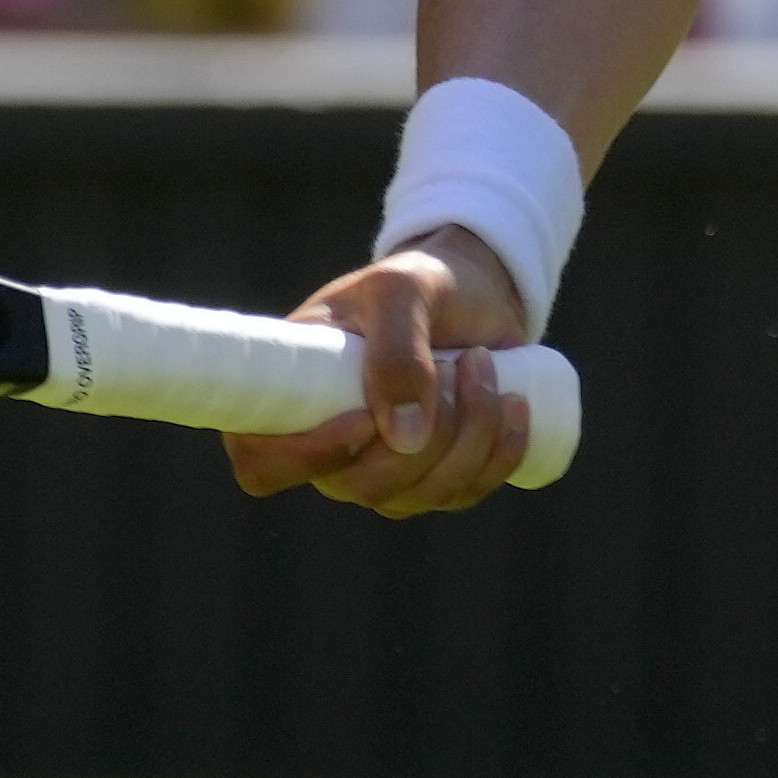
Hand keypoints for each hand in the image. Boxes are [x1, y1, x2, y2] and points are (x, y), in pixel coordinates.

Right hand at [221, 241, 536, 514]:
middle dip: (427, 432)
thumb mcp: (401, 290)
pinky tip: (516, 405)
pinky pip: (466, 493)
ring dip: (471, 435)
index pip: (262, 463)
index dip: (306, 457)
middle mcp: (330, 446)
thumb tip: (404, 438)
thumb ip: (397, 348)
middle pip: (364, 486)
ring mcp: (383, 469)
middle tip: (457, 364)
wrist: (472, 291)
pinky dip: (499, 454)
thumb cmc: (419, 283)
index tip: (363, 418)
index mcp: (292, 396)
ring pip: (422, 494)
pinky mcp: (435, 476)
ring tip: (483, 364)